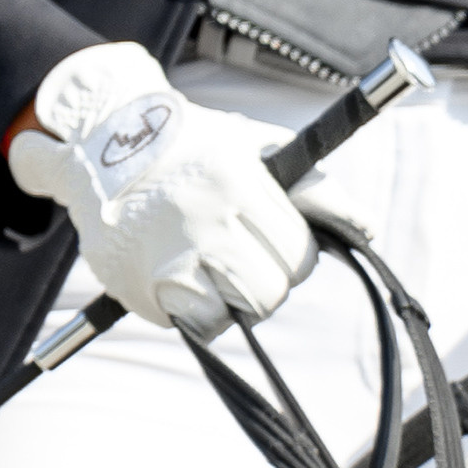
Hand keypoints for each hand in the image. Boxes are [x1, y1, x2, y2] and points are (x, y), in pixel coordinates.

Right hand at [6, 44, 318, 338]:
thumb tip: (366, 226)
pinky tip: (184, 281)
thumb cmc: (194, 148)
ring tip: (210, 266)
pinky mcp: (143, 287)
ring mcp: (169, 255)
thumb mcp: (253, 148)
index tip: (271, 241)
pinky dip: (201, 314)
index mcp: (236, 178)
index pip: (299, 253)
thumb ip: (314, 186)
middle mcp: (203, 215)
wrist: (100, 140)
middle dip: (266, 282)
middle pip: (272, 292)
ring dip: (234, 301)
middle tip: (240, 257)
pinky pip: (200, 327)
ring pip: (238, 315)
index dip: (293, 255)